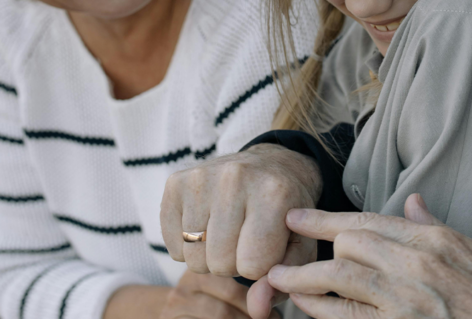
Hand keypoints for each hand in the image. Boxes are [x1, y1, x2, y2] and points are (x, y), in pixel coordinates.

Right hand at [160, 144, 320, 317]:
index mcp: (274, 192)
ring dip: (210, 258)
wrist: (271, 166)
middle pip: (221, 263)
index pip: (254, 265)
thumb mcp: (299, 244)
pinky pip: (172, 244)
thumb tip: (258, 309)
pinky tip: (207, 227)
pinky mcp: (176, 182)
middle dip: (235, 263)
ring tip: (228, 235)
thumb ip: (283, 279)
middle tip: (245, 240)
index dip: (261, 267)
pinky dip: (188, 247)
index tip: (267, 247)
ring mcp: (202, 178)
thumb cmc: (287, 211)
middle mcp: (235, 178)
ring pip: (194, 258)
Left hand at [267, 194, 471, 318]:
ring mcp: (405, 300)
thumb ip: (441, 228)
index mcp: (434, 242)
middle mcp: (416, 266)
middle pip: (348, 243)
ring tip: (278, 278)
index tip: (299, 217)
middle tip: (284, 246)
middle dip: (313, 245)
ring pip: (339, 277)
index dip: (327, 218)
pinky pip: (347, 316)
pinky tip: (303, 306)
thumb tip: (413, 202)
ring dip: (303, 277)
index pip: (369, 220)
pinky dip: (320, 309)